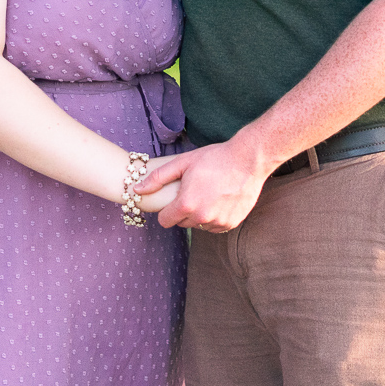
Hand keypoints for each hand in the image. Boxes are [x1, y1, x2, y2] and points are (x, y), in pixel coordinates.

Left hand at [134, 140, 270, 232]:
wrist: (248, 160)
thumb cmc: (214, 158)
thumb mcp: (183, 163)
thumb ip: (158, 178)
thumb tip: (136, 189)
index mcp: (187, 204)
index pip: (165, 221)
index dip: (166, 211)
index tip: (173, 200)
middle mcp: (202, 218)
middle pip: (182, 223)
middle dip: (183, 210)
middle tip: (193, 192)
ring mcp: (218, 222)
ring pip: (199, 225)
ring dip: (199, 215)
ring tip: (208, 194)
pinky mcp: (231, 224)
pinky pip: (215, 226)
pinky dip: (214, 217)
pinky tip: (219, 199)